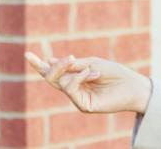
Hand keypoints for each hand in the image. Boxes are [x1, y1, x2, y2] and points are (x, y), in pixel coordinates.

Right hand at [24, 52, 152, 113]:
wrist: (133, 84)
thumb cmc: (115, 73)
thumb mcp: (92, 63)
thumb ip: (72, 65)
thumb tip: (49, 62)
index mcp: (74, 77)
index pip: (53, 72)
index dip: (39, 64)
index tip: (27, 55)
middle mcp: (73, 88)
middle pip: (51, 78)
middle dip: (56, 67)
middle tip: (68, 59)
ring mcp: (77, 98)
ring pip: (60, 83)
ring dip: (73, 72)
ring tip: (91, 69)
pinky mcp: (84, 106)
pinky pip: (72, 90)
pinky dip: (80, 78)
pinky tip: (93, 74)